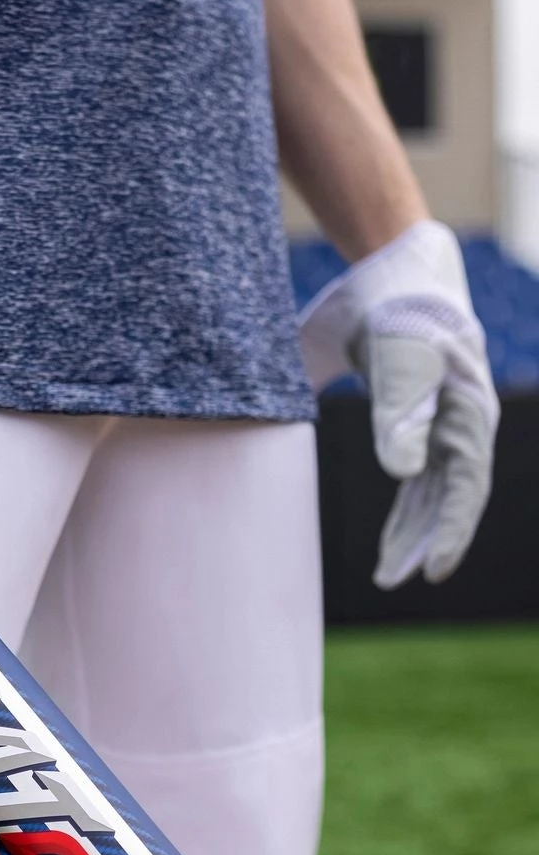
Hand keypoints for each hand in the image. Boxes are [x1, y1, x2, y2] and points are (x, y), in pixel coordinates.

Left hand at [298, 221, 498, 588]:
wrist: (394, 272)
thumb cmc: (399, 313)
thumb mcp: (396, 361)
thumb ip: (399, 416)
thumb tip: (404, 474)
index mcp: (466, 414)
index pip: (463, 488)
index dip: (449, 532)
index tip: (430, 571)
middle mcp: (460, 424)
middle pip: (447, 499)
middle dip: (422, 543)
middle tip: (391, 582)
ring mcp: (442, 424)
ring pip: (430, 494)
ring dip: (411, 532)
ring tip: (387, 573)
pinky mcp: (416, 420)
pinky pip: (417, 477)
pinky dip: (404, 508)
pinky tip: (393, 535)